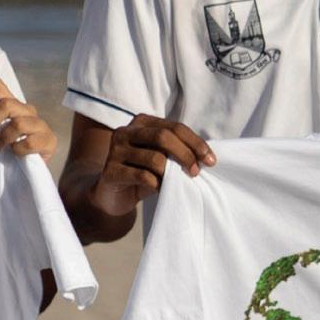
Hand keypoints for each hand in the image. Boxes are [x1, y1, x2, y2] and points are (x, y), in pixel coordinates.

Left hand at [0, 77, 56, 159]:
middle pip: (6, 104)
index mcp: (11, 103)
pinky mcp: (48, 139)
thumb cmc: (8, 147)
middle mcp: (26, 110)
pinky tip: (14, 155)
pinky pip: (28, 142)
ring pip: (17, 124)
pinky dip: (17, 151)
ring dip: (2, 139)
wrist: (33, 167)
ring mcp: (39, 124)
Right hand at [88, 114, 214, 216]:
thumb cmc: (142, 174)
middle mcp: (125, 132)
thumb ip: (176, 150)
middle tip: (195, 172)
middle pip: (163, 137)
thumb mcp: (161, 157)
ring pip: (154, 159)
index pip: (174, 127)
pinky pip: (143, 177)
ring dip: (171, 174)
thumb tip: (204, 156)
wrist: (112, 196)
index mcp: (141, 123)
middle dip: (185, 155)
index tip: (210, 160)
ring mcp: (114, 151)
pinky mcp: (109, 172)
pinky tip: (160, 189)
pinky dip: (157, 185)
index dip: (195, 143)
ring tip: (175, 183)